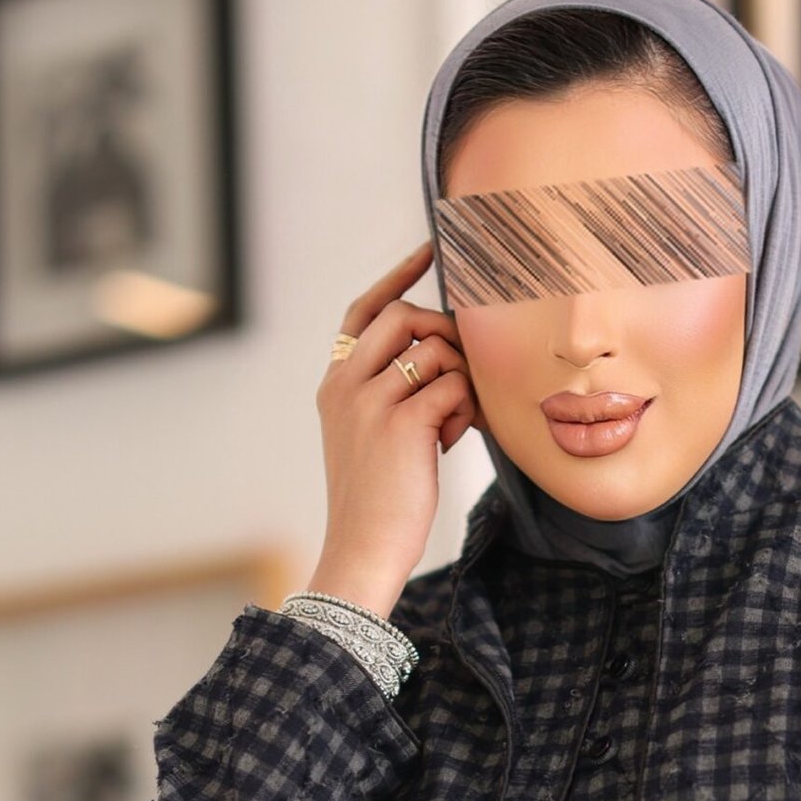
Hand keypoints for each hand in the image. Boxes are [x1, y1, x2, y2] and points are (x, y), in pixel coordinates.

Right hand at [310, 242, 479, 616]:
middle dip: (444, 334)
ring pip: (437, 350)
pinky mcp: (402, 424)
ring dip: (459, 380)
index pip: (365, 310)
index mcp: (336, 384)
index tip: (427, 251)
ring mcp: (371, 402)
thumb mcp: (368, 436)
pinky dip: (464, 412)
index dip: (398, 278)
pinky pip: (454, 387)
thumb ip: (388, 392)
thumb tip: (440, 354)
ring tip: (452, 422)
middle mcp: (347, 385)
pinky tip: (451, 441)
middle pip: (406, 316)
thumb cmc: (378, 500)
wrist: (363, 548)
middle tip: (458, 373)